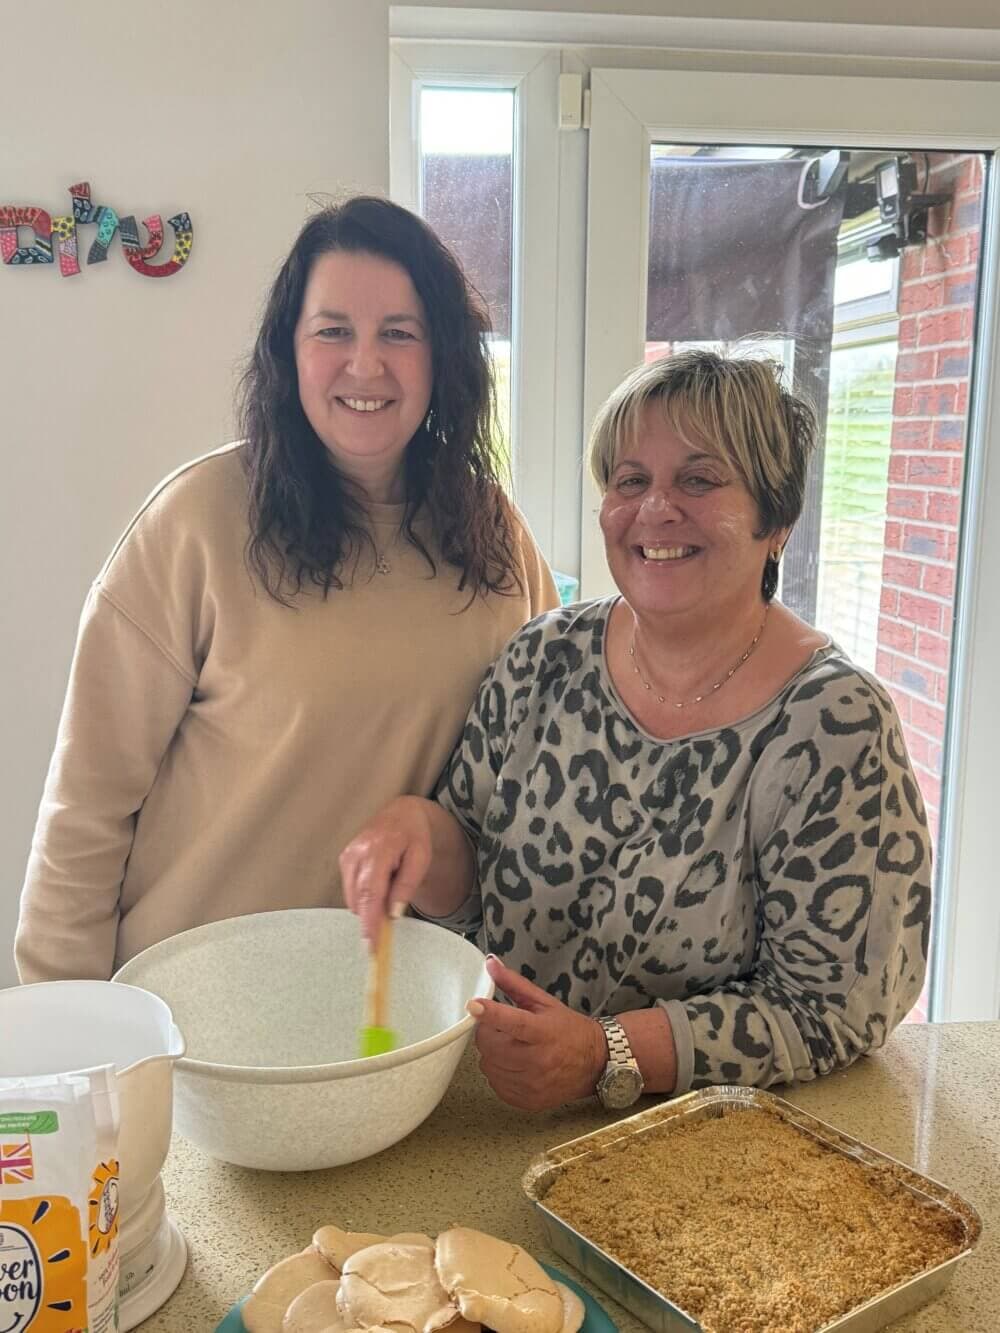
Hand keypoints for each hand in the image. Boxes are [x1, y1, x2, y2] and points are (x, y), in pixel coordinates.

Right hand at [339, 797, 431, 946]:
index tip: (371, 945)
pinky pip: (351, 890)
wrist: (400, 815)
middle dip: (369, 922)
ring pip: (353, 898)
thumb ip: (407, 886)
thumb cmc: (414, 837)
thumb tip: (393, 914)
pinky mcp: (344, 860)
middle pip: (358, 899)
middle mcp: (358, 853)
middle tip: (382, 938)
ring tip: (389, 892)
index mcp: (380, 849)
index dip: (369, 922)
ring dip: (368, 907)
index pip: (371, 892)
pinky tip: (379, 885)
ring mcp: (348, 856)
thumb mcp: (421, 859)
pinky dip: (364, 897)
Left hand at [467, 956, 606, 1110]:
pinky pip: (496, 1084)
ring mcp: (531, 1084)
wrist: (595, 1064)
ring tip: (512, 1047)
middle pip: (491, 1045)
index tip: (473, 1005)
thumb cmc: (568, 1030)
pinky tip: (514, 1064)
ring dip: (493, 1054)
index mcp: (543, 1032)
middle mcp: (538, 1061)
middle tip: (501, 1029)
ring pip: (489, 1065)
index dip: (491, 1013)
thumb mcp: (544, 1002)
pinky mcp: (526, 1101)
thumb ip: (514, 984)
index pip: (513, 1022)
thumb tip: (491, 963)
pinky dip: (499, 1072)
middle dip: (489, 1033)